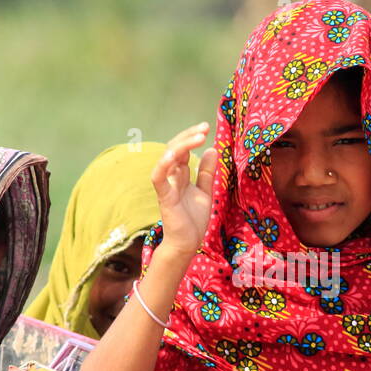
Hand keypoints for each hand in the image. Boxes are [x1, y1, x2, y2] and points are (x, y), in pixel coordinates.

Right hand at [152, 123, 218, 257]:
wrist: (188, 243)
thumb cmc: (193, 219)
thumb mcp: (205, 191)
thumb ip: (206, 172)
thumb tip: (212, 149)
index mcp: (180, 175)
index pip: (182, 149)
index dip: (192, 137)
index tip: (206, 127)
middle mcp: (171, 177)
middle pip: (174, 148)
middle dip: (188, 136)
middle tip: (204, 127)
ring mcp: (167, 186)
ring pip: (168, 159)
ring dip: (182, 145)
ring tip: (198, 136)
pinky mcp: (165, 197)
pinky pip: (158, 178)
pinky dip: (163, 165)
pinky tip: (173, 155)